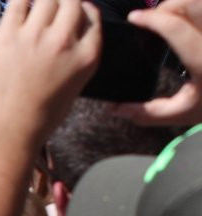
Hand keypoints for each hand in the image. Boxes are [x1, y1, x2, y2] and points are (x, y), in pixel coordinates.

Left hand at [0, 0, 99, 142]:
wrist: (6, 133)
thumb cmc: (37, 119)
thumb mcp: (72, 88)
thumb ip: (75, 59)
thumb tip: (69, 39)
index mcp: (87, 56)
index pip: (91, 16)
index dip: (82, 9)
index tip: (75, 10)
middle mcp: (65, 42)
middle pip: (71, 1)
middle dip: (63, 2)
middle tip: (52, 8)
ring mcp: (35, 37)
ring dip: (43, 1)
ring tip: (34, 9)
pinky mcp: (7, 37)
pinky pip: (18, 3)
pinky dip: (21, 1)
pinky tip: (19, 7)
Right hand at [117, 0, 201, 124]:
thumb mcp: (182, 113)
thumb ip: (147, 112)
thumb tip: (114, 108)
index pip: (176, 28)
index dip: (152, 19)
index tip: (133, 18)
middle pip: (190, 3)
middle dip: (167, 6)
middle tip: (154, 20)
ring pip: (199, 2)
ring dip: (181, 4)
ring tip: (170, 17)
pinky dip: (192, 8)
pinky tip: (186, 19)